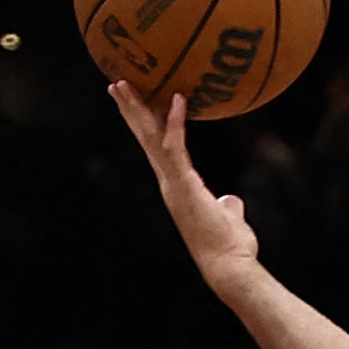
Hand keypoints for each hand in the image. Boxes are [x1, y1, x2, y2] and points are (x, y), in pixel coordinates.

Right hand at [110, 85, 262, 285]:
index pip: (155, 147)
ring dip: (137, 109)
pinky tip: (177, 98)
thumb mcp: (227, 217)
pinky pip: (177, 147)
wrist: (228, 266)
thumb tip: (231, 200)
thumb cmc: (229, 246)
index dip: (143, 124)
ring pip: (151, 138)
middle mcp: (169, 182)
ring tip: (124, 83)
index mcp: (177, 185)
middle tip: (116, 82)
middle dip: (130, 109)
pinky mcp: (185, 185)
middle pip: (145, 137)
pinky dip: (176, 122)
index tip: (133, 101)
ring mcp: (174, 183)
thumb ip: (227, 205)